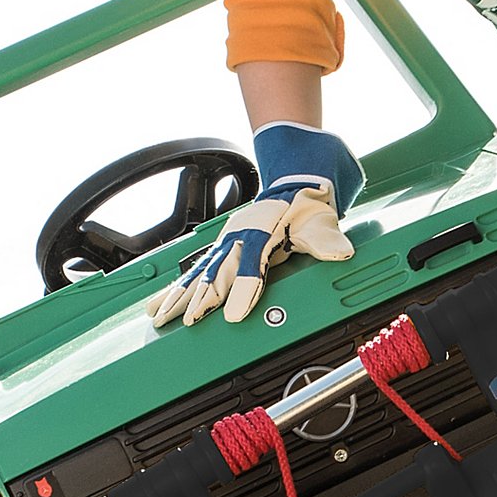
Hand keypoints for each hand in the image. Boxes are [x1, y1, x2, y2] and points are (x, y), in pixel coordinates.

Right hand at [146, 123, 361, 327]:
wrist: (295, 173)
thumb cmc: (307, 201)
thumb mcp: (321, 218)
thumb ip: (325, 238)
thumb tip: (339, 251)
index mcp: (262, 233)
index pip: (250, 266)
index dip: (243, 290)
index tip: (234, 315)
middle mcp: (239, 239)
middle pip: (215, 273)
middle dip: (199, 299)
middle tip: (185, 322)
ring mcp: (227, 243)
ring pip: (199, 273)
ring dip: (180, 296)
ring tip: (158, 317)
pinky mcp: (222, 248)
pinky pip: (196, 271)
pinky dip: (178, 288)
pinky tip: (161, 303)